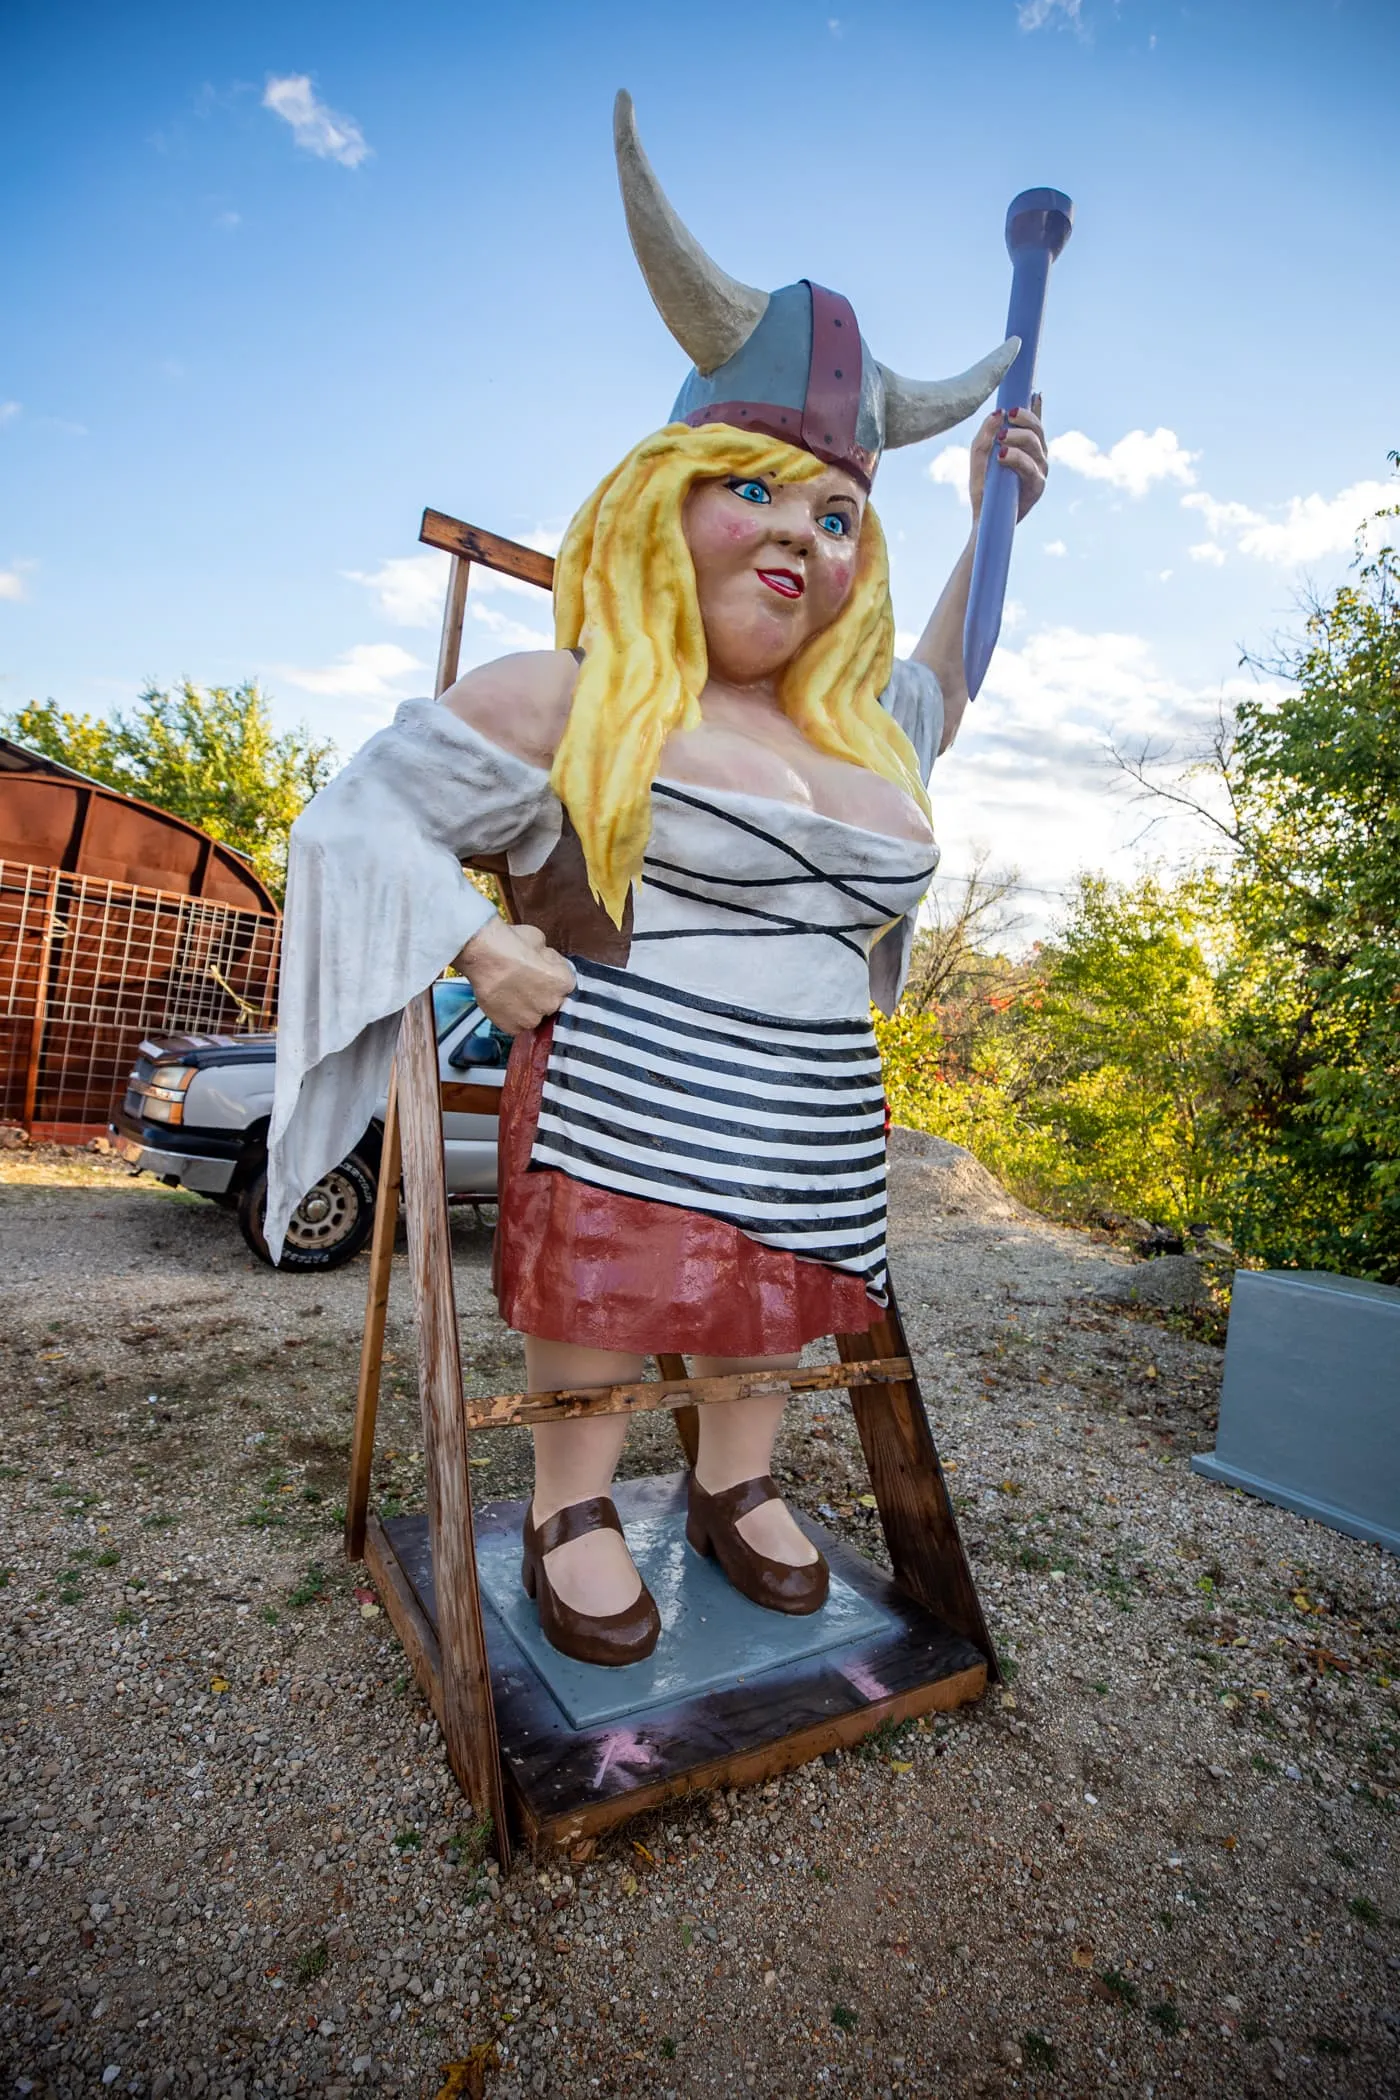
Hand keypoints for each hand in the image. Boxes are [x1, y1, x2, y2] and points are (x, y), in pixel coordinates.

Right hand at [455, 918, 575, 1031]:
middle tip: (525, 982)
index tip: (542, 974)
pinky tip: (503, 1001)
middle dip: (541, 994)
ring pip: (534, 1016)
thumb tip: (549, 963)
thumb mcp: (540, 940)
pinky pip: (516, 1025)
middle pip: (551, 1003)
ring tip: (512, 992)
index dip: (552, 978)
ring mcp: (531, 1018)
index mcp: (564, 982)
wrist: (481, 954)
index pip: (565, 985)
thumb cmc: (509, 943)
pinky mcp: (511, 1027)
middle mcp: (552, 1004)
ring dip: (527, 1008)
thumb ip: (550, 958)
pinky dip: (511, 1017)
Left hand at [968, 393, 1047, 523]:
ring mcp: (1040, 470)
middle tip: (1009, 415)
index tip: (1034, 389)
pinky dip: (1016, 458)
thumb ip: (986, 434)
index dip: (1036, 406)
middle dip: (1024, 417)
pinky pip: (1030, 467)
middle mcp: (1037, 455)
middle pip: (1037, 428)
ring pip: (1034, 443)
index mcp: (1026, 447)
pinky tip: (1002, 454)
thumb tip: (997, 413)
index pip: (1034, 422)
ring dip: (1017, 437)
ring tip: (1001, 440)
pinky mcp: (1037, 486)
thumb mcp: (979, 455)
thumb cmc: (984, 486)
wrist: (984, 517)